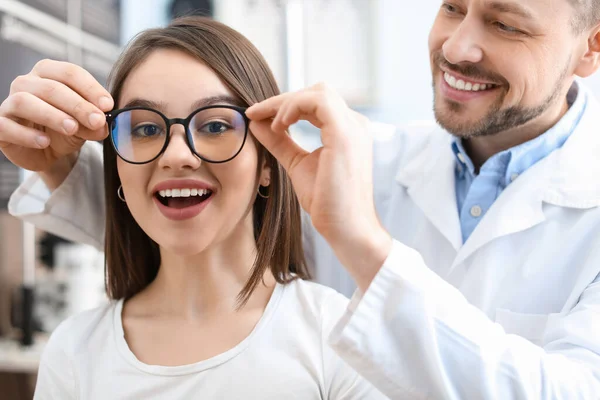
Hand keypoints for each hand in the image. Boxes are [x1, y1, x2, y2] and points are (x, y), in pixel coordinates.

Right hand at [0, 59, 112, 174]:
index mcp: (49, 73)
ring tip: (72, 128)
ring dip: (52, 115)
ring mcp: (9, 103)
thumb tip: (103, 124)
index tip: (108, 105)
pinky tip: (45, 142)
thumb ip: (94, 123)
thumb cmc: (65, 129)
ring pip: (25, 101)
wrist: (46, 151)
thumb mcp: (85, 126)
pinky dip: (26, 134)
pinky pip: (6, 126)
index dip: (90, 88)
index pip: (70, 72)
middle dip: (77, 104)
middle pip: (51, 87)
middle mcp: (26, 83)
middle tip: (97, 120)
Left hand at [246, 83, 391, 289]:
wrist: (345, 228)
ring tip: (269, 122)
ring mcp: (352, 128)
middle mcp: (354, 124)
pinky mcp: (345, 135)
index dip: (285, 105)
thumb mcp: (297, 163)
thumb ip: (280, 142)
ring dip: (286, 102)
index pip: (316, 103)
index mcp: (346, 130)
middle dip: (284, 99)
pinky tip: (279, 124)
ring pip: (317, 92)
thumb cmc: (327, 202)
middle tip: (257, 113)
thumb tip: (256, 123)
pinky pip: (318, 102)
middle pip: (317, 92)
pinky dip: (294, 107)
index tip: (257, 115)